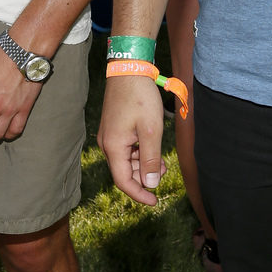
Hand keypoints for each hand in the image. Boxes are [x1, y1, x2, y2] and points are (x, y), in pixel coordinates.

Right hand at [97, 75, 165, 206]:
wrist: (129, 70)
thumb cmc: (140, 98)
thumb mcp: (151, 130)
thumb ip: (150, 159)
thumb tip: (150, 184)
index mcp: (113, 146)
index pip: (123, 181)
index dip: (139, 194)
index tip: (154, 202)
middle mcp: (107, 143)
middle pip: (124, 172)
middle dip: (144, 176)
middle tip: (165, 170)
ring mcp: (109, 135)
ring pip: (126, 160)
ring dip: (143, 164)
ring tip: (162, 160)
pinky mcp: (114, 128)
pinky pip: (125, 148)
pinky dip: (139, 152)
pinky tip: (152, 147)